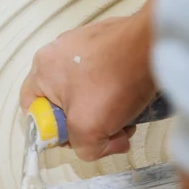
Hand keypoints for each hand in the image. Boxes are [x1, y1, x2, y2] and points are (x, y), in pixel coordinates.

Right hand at [19, 0, 157, 160]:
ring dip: (105, 109)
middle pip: (63, 102)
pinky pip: (104, 74)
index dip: (53, 131)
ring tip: (127, 113)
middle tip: (107, 130)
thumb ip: (81, 147)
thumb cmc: (117, 79)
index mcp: (42, 69)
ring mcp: (83, 43)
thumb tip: (92, 146)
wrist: (154, 46)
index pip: (33, 110)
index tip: (75, 137)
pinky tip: (133, 95)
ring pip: (87, 91)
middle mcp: (58, 51)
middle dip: (86, 122)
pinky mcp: (106, 41)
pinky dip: (117, 89)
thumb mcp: (88, 129)